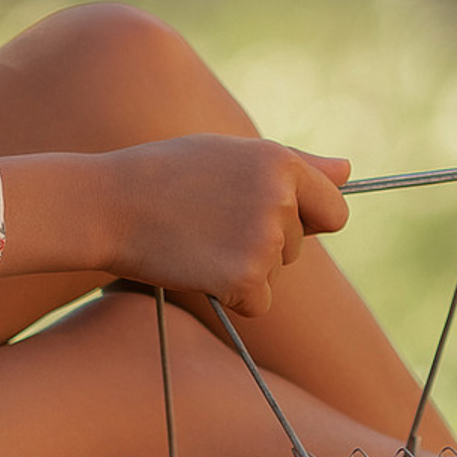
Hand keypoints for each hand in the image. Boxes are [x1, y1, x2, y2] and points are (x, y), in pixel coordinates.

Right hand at [96, 136, 352, 320]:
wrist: (106, 204)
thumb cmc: (164, 174)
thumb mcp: (228, 154)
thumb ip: (295, 164)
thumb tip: (350, 171)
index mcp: (279, 161)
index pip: (333, 209)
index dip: (303, 218)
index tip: (261, 216)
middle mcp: (280, 198)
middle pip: (300, 245)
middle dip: (264, 242)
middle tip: (208, 220)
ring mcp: (264, 239)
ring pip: (277, 272)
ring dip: (244, 266)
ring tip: (195, 236)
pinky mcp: (245, 278)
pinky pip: (258, 302)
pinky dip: (230, 295)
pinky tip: (195, 266)